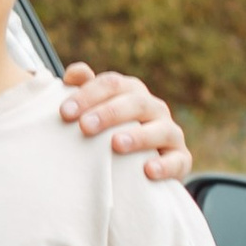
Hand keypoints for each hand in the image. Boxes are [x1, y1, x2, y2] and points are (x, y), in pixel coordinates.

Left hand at [58, 61, 191, 184]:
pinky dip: (165, 165)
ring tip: (116, 144)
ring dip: (138, 136)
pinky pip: (177, 161)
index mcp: (131, 92)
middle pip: (135, 102)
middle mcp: (153, 108)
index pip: (111, 84)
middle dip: (109, 113)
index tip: (64, 112)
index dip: (87, 94)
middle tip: (85, 126)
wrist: (141, 168)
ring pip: (160, 129)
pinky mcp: (181, 160)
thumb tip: (74, 74)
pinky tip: (148, 170)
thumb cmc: (111, 133)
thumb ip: (86, 92)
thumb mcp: (97, 112)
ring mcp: (170, 133)